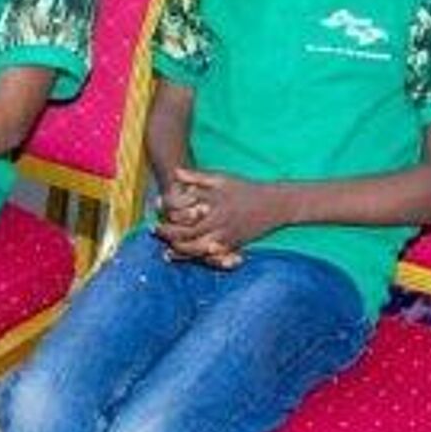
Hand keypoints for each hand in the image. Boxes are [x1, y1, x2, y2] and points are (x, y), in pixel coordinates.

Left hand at [154, 166, 286, 266]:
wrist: (276, 205)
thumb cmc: (247, 189)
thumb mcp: (223, 179)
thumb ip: (197, 178)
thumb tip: (176, 173)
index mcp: (213, 208)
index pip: (182, 217)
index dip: (167, 214)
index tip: (156, 209)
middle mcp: (218, 225)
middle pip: (185, 237)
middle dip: (168, 236)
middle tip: (155, 231)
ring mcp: (225, 238)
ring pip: (196, 251)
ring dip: (180, 252)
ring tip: (167, 251)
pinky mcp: (232, 246)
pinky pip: (211, 257)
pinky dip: (198, 258)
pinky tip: (189, 258)